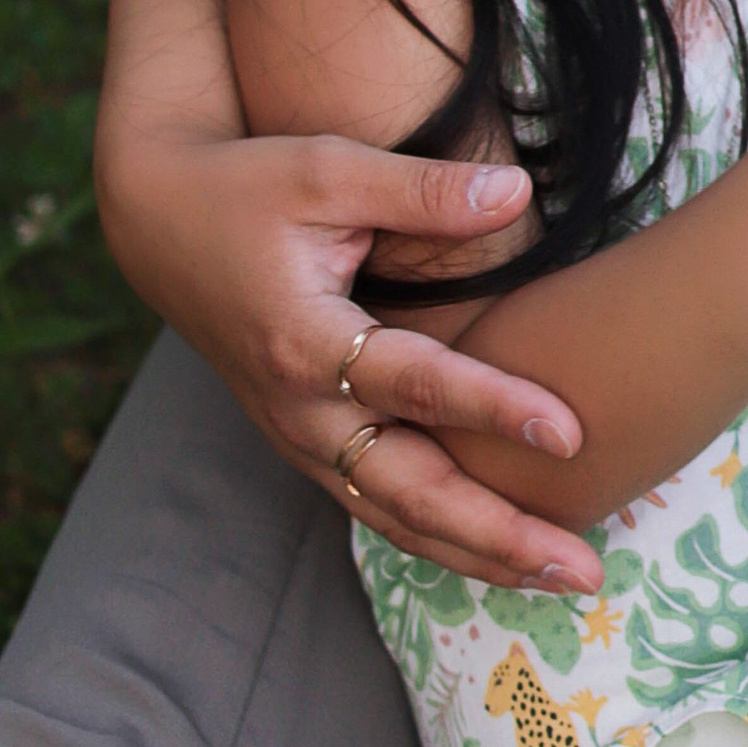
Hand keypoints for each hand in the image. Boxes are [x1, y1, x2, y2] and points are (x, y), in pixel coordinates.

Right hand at [95, 126, 599, 592]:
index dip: (494, 408)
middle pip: (410, 493)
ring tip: (567, 575)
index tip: (571, 433)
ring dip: (482, 554)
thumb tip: (517, 189)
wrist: (160, 223)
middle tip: (586, 568)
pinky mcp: (308, 443)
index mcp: (302, 342)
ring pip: (397, 518)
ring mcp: (300, 437)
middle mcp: (300, 410)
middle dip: (501, 537)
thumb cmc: (246, 188)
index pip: (415, 388)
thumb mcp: (327, 171)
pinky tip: (506, 554)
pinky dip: (442, 537)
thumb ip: (422, 192)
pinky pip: (379, 506)